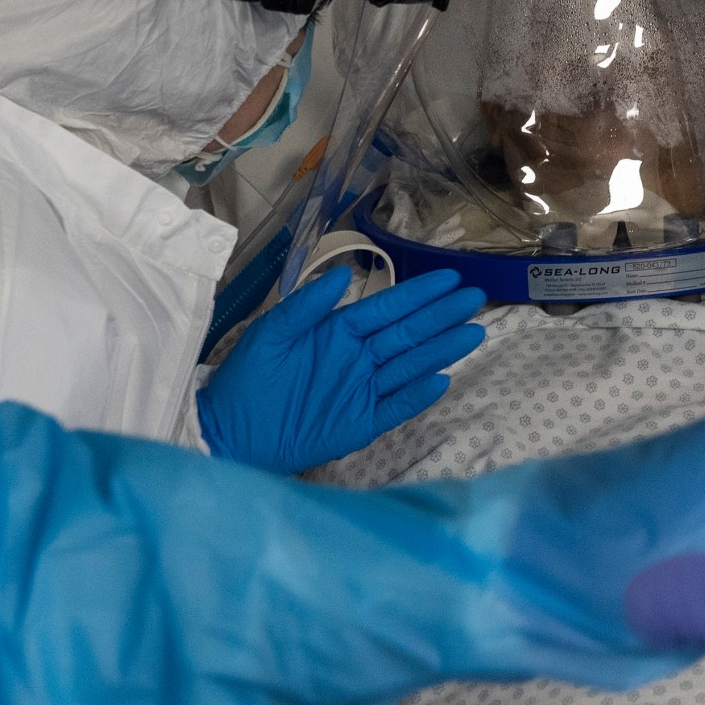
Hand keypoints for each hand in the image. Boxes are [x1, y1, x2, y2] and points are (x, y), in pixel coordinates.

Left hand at [199, 266, 485, 475]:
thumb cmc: (247, 378)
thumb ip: (307, 305)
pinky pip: (394, 408)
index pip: (386, 309)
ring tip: (473, 332)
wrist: (228, 431)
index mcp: (338, 332)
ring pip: (409, 366)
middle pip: (407, 334)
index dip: (418, 294)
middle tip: (476, 297)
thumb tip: (345, 274)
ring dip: (440, 350)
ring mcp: (361, 391)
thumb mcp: (272, 332)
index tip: (450, 277)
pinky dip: (417, 396)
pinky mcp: (360, 424)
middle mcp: (357, 359)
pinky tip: (441, 380)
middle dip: (441, 315)